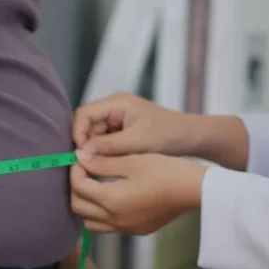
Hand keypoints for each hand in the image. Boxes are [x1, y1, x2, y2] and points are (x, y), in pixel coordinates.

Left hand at [71, 152, 207, 233]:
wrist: (192, 190)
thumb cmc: (163, 171)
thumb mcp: (131, 161)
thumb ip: (102, 162)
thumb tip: (79, 157)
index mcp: (111, 201)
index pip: (78, 187)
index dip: (75, 171)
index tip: (81, 158)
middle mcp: (114, 220)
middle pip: (79, 208)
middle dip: (76, 188)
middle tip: (85, 171)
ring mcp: (126, 228)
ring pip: (91, 222)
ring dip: (87, 205)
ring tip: (96, 186)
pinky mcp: (137, 230)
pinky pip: (109, 226)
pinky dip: (103, 214)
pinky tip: (113, 198)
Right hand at [73, 93, 196, 155]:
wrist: (191, 138)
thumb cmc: (167, 135)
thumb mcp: (136, 142)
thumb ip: (108, 147)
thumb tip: (81, 154)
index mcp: (116, 102)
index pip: (84, 113)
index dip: (78, 132)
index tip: (80, 153)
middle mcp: (114, 108)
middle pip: (87, 125)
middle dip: (86, 144)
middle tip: (88, 164)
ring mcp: (118, 120)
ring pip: (95, 135)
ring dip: (96, 150)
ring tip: (100, 165)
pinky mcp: (123, 131)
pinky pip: (106, 141)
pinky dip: (105, 152)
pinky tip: (109, 164)